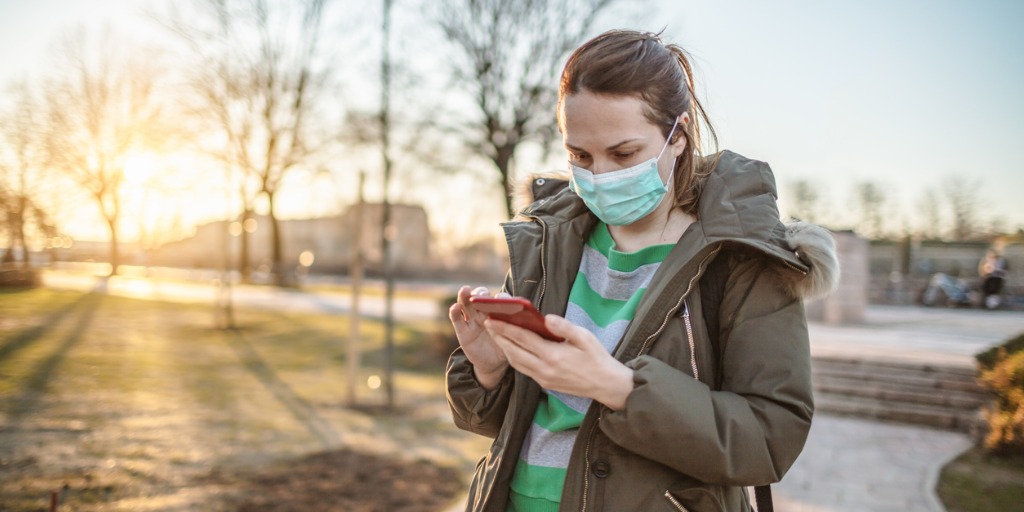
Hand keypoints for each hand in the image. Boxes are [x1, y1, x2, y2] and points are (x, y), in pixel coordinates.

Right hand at [448, 286, 509, 389]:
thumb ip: (514, 329)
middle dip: (481, 293)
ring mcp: (473, 320)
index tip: (501, 299)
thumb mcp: (513, 338)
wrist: (495, 364)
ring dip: (465, 296)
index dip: (500, 298)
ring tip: (465, 291)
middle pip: (480, 297)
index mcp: (499, 311)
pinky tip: (455, 307)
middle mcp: (485, 312)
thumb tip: (524, 321)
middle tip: (482, 294)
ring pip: (466, 304)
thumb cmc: (507, 346)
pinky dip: (454, 312)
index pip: (499, 300)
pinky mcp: (463, 330)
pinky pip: (457, 319)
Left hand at [484, 314, 633, 410]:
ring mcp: (543, 378)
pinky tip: (511, 349)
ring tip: (496, 335)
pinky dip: (514, 358)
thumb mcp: (585, 338)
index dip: (505, 328)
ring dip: (504, 348)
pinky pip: (523, 369)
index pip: (523, 339)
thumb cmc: (596, 358)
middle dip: (499, 337)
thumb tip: (546, 318)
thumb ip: (564, 327)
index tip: (492, 319)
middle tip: (488, 323)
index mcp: (553, 356)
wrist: (605, 385)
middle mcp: (544, 369)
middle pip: (514, 351)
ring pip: (516, 363)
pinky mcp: (545, 383)